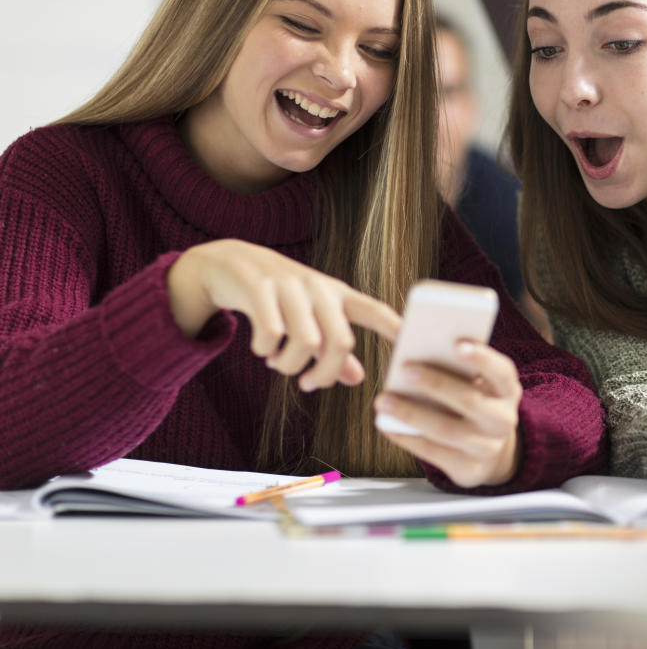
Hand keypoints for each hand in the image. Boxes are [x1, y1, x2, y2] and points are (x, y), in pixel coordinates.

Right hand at [166, 239, 400, 389]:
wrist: (230, 264)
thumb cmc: (280, 299)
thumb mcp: (311, 319)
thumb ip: (334, 351)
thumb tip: (358, 380)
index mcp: (338, 296)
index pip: (375, 311)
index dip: (396, 328)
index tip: (415, 345)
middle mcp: (319, 288)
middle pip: (341, 342)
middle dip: (325, 374)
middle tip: (308, 384)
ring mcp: (290, 286)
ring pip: (306, 343)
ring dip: (290, 365)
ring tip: (278, 363)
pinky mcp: (260, 288)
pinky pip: (271, 334)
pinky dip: (265, 351)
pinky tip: (261, 349)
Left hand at [375, 341, 522, 487]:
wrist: (490, 451)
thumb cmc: (473, 403)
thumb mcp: (474, 383)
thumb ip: (452, 365)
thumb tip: (410, 342)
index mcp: (507, 390)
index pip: (501, 371)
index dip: (482, 358)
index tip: (456, 343)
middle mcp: (503, 419)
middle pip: (470, 400)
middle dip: (436, 383)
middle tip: (405, 369)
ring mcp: (488, 447)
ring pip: (447, 430)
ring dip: (412, 414)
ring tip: (383, 400)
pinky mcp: (469, 469)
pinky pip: (434, 453)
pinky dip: (408, 438)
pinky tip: (387, 425)